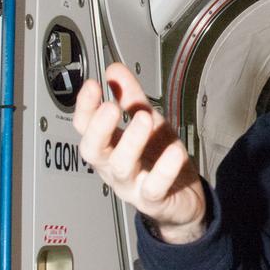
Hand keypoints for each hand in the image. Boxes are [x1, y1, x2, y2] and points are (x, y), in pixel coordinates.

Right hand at [73, 62, 206, 243]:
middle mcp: (114, 167)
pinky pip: (154, 187)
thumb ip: (130, 97)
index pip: (86, 127)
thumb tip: (114, 69)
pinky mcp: (153, 200)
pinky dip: (163, 169)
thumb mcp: (146, 121)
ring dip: (131, 141)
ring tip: (144, 118)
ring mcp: (132, 185)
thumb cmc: (159, 159)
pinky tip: (174, 151)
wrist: (183, 197)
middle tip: (109, 107)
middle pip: (94, 151)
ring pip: (122, 166)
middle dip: (98, 128)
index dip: (85, 107)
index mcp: (109, 146)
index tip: (93, 85)